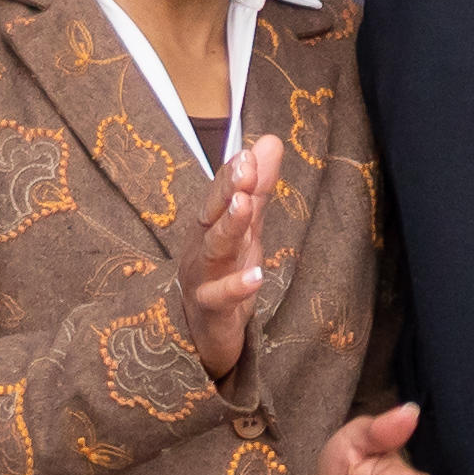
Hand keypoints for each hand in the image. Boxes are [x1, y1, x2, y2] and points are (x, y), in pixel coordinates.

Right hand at [180, 136, 285, 382]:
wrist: (205, 333)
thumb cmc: (224, 273)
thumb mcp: (247, 229)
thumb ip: (258, 189)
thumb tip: (271, 141)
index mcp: (210, 227)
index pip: (220, 194)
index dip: (232, 174)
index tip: (249, 152)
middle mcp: (201, 249)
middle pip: (212, 216)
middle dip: (227, 190)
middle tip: (245, 167)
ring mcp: (203, 279)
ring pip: (213, 251)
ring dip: (228, 227)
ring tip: (245, 206)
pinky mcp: (211, 311)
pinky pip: (220, 298)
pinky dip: (236, 287)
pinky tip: (256, 276)